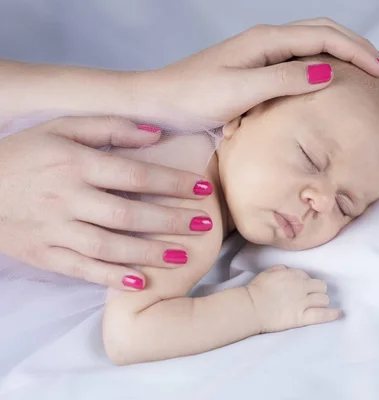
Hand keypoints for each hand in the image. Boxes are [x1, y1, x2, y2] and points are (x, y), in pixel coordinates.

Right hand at [0, 116, 212, 289]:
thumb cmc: (24, 154)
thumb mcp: (61, 128)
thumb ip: (109, 126)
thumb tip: (156, 133)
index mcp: (75, 163)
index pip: (134, 174)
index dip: (172, 182)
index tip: (202, 188)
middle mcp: (67, 197)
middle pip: (128, 213)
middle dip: (170, 220)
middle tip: (204, 225)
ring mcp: (55, 229)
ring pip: (109, 246)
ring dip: (149, 253)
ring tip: (182, 255)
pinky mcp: (44, 255)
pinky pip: (82, 269)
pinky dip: (111, 278)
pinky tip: (140, 281)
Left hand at [135, 18, 378, 129]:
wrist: (159, 101)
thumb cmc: (193, 97)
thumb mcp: (242, 91)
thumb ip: (286, 80)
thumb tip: (329, 72)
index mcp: (266, 41)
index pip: (324, 36)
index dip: (357, 52)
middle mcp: (266, 40)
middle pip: (323, 32)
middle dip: (356, 47)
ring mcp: (261, 52)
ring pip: (313, 43)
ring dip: (342, 53)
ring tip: (365, 70)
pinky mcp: (255, 67)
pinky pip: (299, 58)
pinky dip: (323, 63)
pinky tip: (329, 78)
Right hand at [246, 265, 341, 332]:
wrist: (252, 308)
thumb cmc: (256, 290)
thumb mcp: (268, 272)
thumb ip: (281, 269)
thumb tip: (288, 270)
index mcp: (293, 274)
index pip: (308, 276)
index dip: (307, 283)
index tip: (303, 288)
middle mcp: (301, 286)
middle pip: (321, 286)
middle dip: (318, 291)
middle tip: (312, 296)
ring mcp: (302, 302)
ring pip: (323, 299)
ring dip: (322, 301)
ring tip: (318, 305)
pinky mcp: (301, 317)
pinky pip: (321, 315)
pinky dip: (332, 314)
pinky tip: (338, 313)